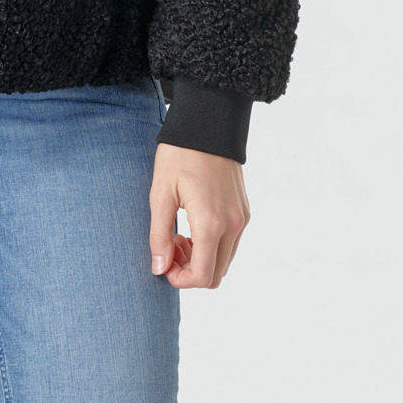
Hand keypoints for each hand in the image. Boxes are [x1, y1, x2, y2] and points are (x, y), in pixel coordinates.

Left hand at [148, 142, 249, 288]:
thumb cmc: (180, 154)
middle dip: (190, 270)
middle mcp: (233, 225)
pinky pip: (230, 243)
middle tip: (169, 245)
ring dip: (201, 258)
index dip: (181, 280)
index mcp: (211, 223)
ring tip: (178, 232)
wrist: (208, 122)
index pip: (203, 276)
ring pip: (224, 260)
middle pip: (216, 274)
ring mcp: (241, 218)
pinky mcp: (243, 210)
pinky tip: (192, 223)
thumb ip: (159, 235)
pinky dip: (212, 245)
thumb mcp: (160, 192)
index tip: (163, 264)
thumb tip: (159, 269)